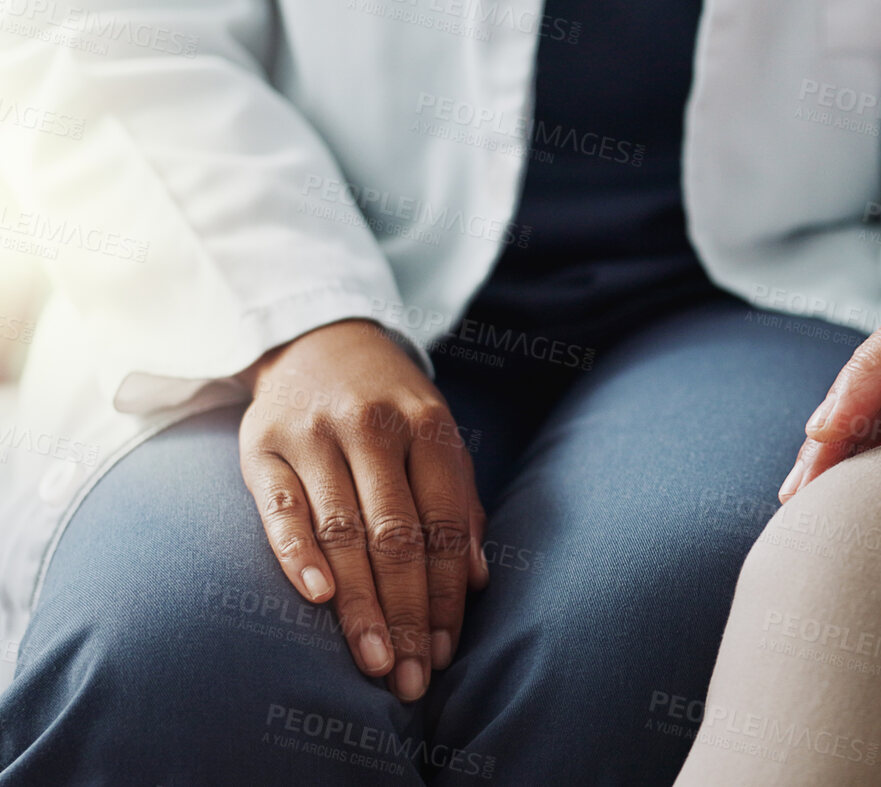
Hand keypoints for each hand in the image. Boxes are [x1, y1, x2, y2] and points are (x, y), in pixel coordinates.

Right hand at [238, 319, 487, 700]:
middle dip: (407, 615)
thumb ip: (460, 504)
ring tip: (375, 661)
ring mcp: (316, 436)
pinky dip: (298, 553)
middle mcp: (374, 429)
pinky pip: (281, 507)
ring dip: (361, 605)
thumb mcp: (437, 440)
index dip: (447, 594)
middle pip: (397, 537)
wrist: (318, 341)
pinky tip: (318, 598)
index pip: (445, 526)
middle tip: (412, 678)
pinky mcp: (262, 445)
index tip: (446, 652)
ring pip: (344, 532)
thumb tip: (478, 579)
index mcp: (429, 429)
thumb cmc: (391, 410)